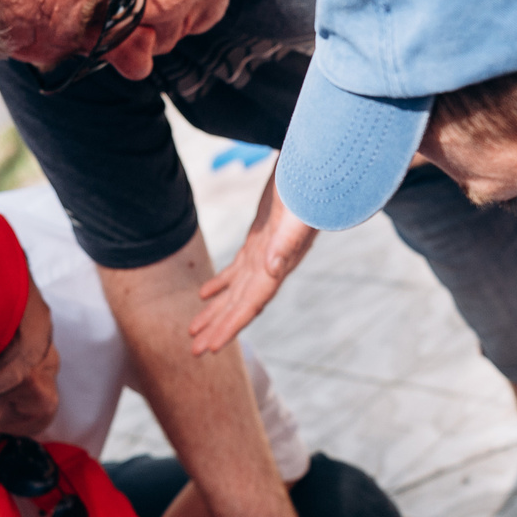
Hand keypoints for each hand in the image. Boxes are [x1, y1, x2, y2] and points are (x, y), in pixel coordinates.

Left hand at [189, 175, 317, 354]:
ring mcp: (266, 251)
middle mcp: (273, 264)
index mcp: (279, 264)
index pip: (251, 303)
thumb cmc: (310, 188)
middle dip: (218, 328)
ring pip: (236, 290)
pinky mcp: (260, 236)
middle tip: (195, 351)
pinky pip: (237, 269)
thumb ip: (287, 241)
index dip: (230, 326)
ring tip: (194, 331)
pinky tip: (205, 294)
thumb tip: (272, 269)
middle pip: (241, 304)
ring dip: (216, 311)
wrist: (322, 164)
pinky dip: (221, 284)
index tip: (211, 348)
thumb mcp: (297, 212)